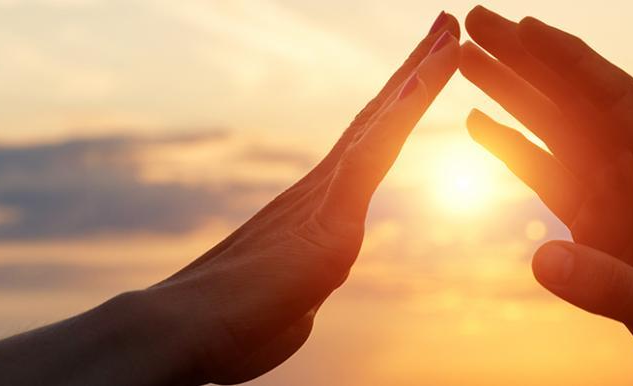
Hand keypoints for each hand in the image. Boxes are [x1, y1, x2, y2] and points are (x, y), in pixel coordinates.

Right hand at [136, 14, 459, 383]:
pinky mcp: (329, 220)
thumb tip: (302, 296)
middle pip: (379, 116)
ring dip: (420, 76)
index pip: (371, 141)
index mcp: (321, 207)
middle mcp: (322, 189)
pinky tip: (423, 81)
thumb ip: (304, 288)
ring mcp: (325, 198)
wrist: (182, 334)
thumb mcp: (288, 304)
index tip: (429, 65)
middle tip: (449, 25)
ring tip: (451, 32)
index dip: (401, 102)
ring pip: (380, 123)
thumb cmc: (229, 327)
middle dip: (418, 69)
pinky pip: (371, 156)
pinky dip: (400, 116)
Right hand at [460, 7, 632, 384]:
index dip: (569, 62)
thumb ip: (614, 289)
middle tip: (474, 22)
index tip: (523, 29)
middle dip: (527, 62)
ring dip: (514, 96)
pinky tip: (481, 126)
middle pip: (578, 103)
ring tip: (466, 60)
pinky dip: (514, 151)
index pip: (617, 101)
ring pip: (558, 133)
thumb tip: (540, 258)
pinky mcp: (600, 229)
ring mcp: (620, 199)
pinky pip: (549, 178)